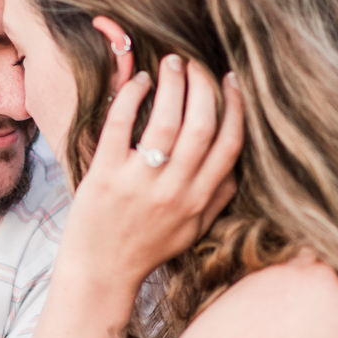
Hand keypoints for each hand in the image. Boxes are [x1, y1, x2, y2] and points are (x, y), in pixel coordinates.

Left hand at [63, 55, 242, 289]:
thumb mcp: (192, 230)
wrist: (100, 273)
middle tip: (195, 63)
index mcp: (198, 201)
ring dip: (172, 83)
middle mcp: (173, 191)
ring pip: (165, 119)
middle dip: (202, 85)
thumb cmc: (145, 249)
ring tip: (170, 63)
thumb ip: (216, 199)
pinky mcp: (104, 176)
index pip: (229, 144)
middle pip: (201, 125)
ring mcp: (138, 183)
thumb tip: (237, 167)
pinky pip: (121, 125)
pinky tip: (139, 82)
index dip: (236, 107)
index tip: (231, 80)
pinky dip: (132, 96)